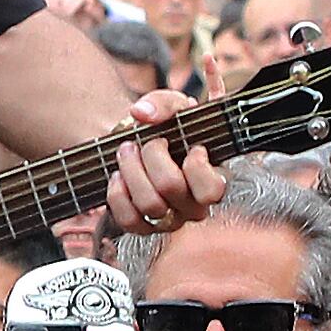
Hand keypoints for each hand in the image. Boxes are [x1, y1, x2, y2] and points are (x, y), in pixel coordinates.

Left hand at [98, 83, 220, 237]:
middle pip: (171, 188)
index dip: (195, 165)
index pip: (212, 190)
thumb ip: (163, 103)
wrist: (142, 144)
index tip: (188, 146)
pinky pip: (129, 221)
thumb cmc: (168, 128)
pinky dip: (118, 195)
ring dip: (131, 171)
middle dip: (151, 155)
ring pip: (149, 205)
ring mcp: (170, 219)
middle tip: (146, 141)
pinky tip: (118, 177)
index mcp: (212, 180)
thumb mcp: (173, 106)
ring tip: (127, 152)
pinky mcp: (145, 227)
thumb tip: (142, 114)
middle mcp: (194, 206)